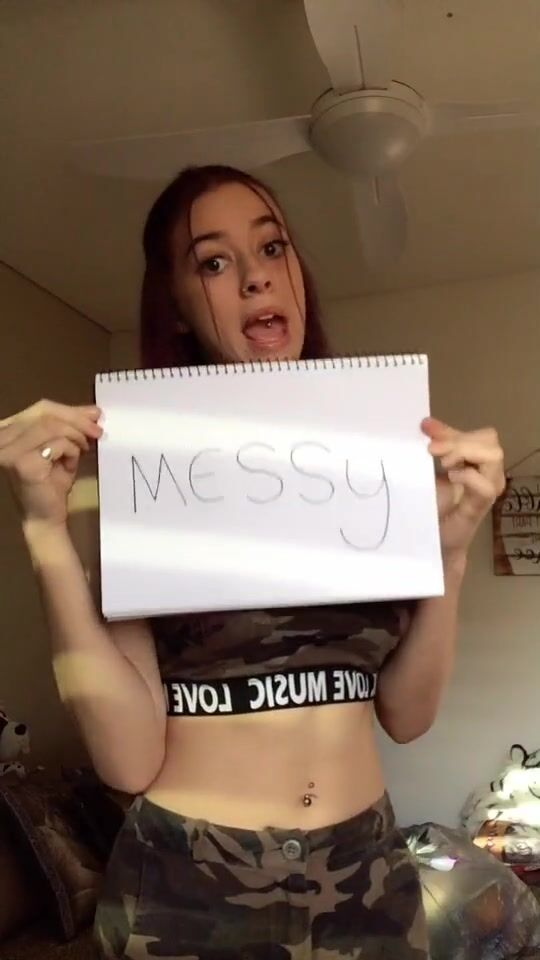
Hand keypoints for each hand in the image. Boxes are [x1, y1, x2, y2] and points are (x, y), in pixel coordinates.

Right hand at [0, 399, 102, 525]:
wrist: (45, 517)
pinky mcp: (23, 463)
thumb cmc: (50, 484)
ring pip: (52, 426)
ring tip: (83, 450)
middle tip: (97, 431)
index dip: (69, 410)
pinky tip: (70, 466)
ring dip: (75, 437)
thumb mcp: (63, 448)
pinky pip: (57, 444)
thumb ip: (73, 427)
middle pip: (45, 414)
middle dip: (77, 420)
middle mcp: (3, 439)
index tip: (94, 415)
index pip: (40, 408)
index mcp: (8, 431)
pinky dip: (71, 452)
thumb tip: (94, 411)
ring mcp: (10, 451)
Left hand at [422, 417, 504, 560]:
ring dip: (465, 453)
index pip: (480, 435)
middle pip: (489, 441)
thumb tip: (426, 423)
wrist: (431, 539)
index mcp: (477, 461)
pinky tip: (451, 477)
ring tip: (444, 464)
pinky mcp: (480, 506)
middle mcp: (488, 472)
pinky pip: (486, 486)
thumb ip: (435, 447)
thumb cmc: (433, 505)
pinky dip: (469, 476)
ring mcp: (487, 489)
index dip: (454, 430)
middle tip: (432, 450)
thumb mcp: (431, 470)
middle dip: (459, 440)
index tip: (425, 429)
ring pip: (493, 457)